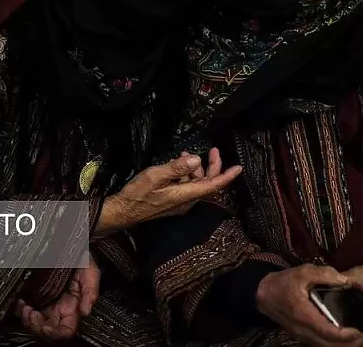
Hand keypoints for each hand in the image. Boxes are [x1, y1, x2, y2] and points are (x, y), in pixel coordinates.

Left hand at [15, 255, 100, 339]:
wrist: (72, 247)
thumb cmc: (82, 260)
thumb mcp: (91, 273)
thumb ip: (90, 293)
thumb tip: (85, 312)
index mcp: (72, 308)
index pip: (64, 331)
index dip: (54, 333)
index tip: (46, 327)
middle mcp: (58, 310)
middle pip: (45, 330)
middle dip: (35, 326)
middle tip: (30, 314)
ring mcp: (46, 304)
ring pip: (33, 323)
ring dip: (26, 319)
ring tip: (24, 308)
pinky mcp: (35, 297)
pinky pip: (24, 310)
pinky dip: (19, 310)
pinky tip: (20, 302)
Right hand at [95, 150, 241, 235]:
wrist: (123, 212)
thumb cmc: (137, 194)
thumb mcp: (154, 176)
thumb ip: (176, 168)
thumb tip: (196, 159)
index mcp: (185, 195)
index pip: (213, 185)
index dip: (227, 176)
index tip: (239, 167)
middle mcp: (186, 201)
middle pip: (208, 183)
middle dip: (213, 166)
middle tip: (213, 149)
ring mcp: (180, 203)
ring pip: (197, 184)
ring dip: (196, 168)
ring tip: (186, 154)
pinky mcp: (173, 202)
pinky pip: (187, 186)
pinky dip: (186, 174)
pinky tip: (176, 164)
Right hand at [256, 264, 362, 346]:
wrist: (264, 294)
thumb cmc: (284, 282)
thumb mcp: (302, 272)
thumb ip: (324, 274)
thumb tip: (345, 280)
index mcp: (304, 315)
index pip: (327, 331)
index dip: (345, 335)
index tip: (360, 332)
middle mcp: (303, 330)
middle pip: (328, 345)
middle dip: (348, 345)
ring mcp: (302, 335)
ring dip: (342, 346)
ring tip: (359, 340)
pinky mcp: (302, 336)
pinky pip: (320, 344)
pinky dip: (334, 344)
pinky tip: (345, 338)